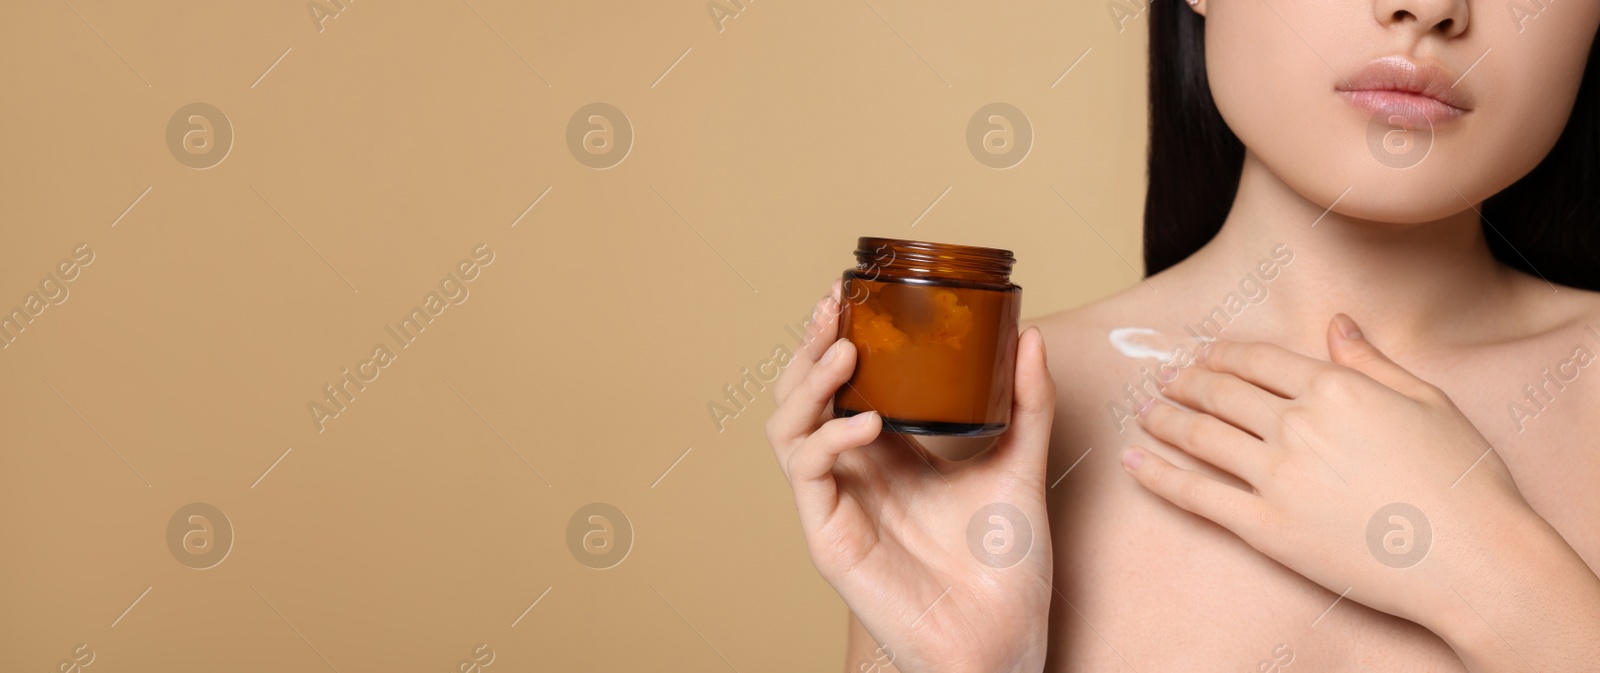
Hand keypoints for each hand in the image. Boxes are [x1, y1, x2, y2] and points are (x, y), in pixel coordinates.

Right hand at [766, 280, 1056, 672]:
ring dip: (808, 382)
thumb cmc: (1007, 569)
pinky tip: (868, 421)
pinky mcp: (830, 538)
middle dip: (812, 347)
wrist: (1005, 639)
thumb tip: (1028, 335)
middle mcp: (855, 474)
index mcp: (889, 454)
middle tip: (835, 306)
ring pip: (788, 428)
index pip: (845, 384)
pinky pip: (808, 473)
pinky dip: (828, 437)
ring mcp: (837, 504)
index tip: (851, 293)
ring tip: (845, 351)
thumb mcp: (1021, 467)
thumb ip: (1027, 405)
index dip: (838, 338)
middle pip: (804, 396)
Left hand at [1121, 314, 1599, 668]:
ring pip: (1201, 435)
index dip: (1221, 356)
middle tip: (1162, 379)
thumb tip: (1335, 323)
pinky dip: (1157, 474)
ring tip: (1146, 411)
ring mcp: (1276, 476)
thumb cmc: (1462, 482)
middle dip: (1185, 381)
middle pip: (1221, 393)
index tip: (1201, 356)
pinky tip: (1133, 461)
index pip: (1258, 361)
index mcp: (1334, 388)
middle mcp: (1297, 425)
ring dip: (1164, 418)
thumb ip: (1370, 361)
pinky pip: (1196, 494)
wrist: (1473, 559)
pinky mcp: (1265, 527)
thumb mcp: (1426, 402)